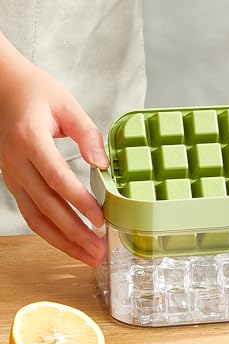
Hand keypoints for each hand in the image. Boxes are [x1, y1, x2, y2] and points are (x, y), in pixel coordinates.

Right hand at [0, 58, 107, 266]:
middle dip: (74, 233)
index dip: (79, 202)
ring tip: (87, 256)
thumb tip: (102, 164)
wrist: (3, 87)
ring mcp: (12, 175)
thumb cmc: (36, 92)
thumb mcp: (66, 104)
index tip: (101, 219)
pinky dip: (49, 232)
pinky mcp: (14, 182)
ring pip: (35, 217)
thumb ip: (87, 134)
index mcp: (30, 140)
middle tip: (98, 252)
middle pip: (46, 206)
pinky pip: (31, 213)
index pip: (57, 178)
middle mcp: (17, 163)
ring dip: (62, 240)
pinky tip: (68, 243)